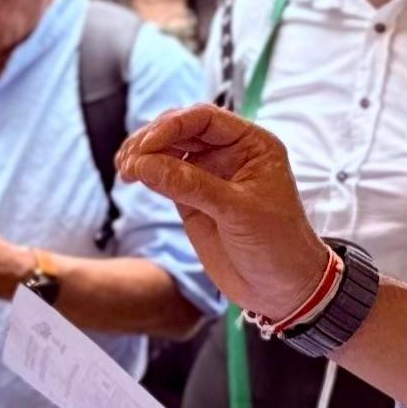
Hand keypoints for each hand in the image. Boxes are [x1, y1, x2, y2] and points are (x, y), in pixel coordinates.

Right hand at [116, 107, 332, 323]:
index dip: (172, 126)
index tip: (146, 145)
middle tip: (130, 161)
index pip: (204, 118)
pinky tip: (132, 178)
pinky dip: (145, 175)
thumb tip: (144, 164)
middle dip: (151, 140)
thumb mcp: (238, 210)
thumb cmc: (278, 244)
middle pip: (181, 130)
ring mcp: (208, 175)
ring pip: (167, 151)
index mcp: (251, 144)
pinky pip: (163, 177)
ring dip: (143, 156)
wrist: (281, 288)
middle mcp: (228, 153)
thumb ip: (191, 185)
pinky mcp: (192, 199)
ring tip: (125, 171)